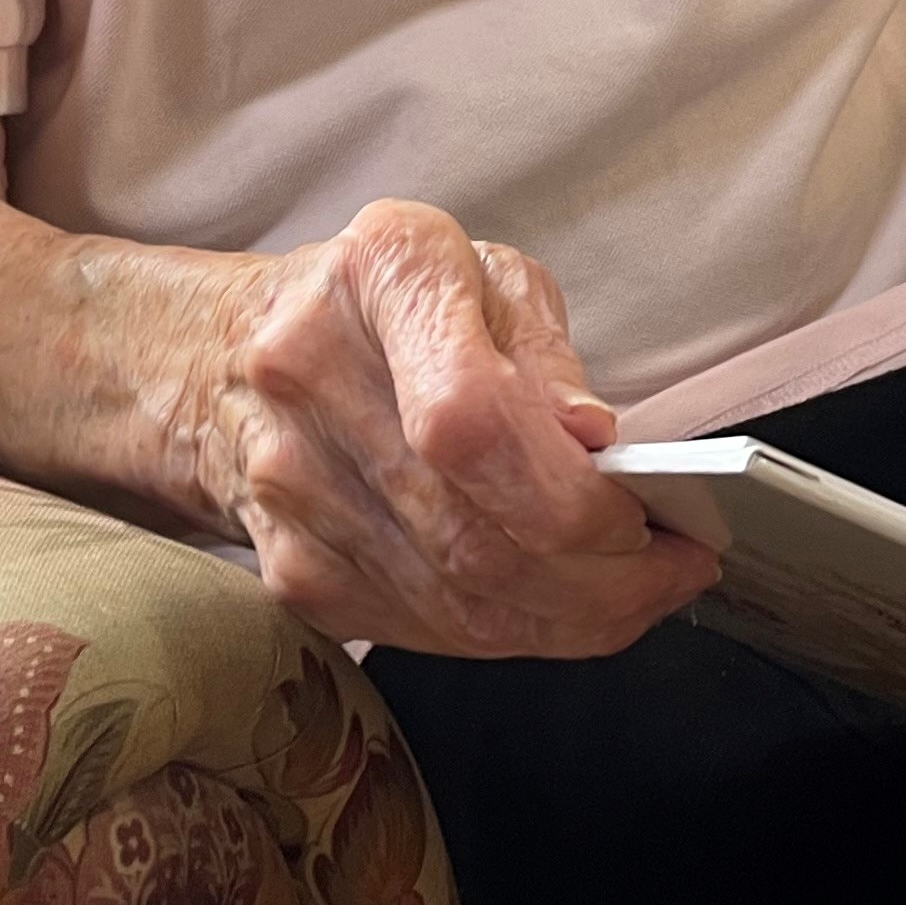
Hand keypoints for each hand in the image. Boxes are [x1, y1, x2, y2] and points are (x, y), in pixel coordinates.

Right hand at [164, 199, 719, 657]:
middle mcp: (313, 383)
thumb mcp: (482, 271)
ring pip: (457, 606)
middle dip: (601, 577)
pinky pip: (428, 633)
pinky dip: (514, 632)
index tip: (645, 510)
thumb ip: (545, 351)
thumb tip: (592, 444)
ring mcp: (292, 494)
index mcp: (379, 278)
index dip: (567, 493)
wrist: (229, 357)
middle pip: (472, 535)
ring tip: (639, 593)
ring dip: (571, 618)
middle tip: (676, 569)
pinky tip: (563, 606)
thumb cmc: (385, 303)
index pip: (469, 420)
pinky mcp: (294, 575)